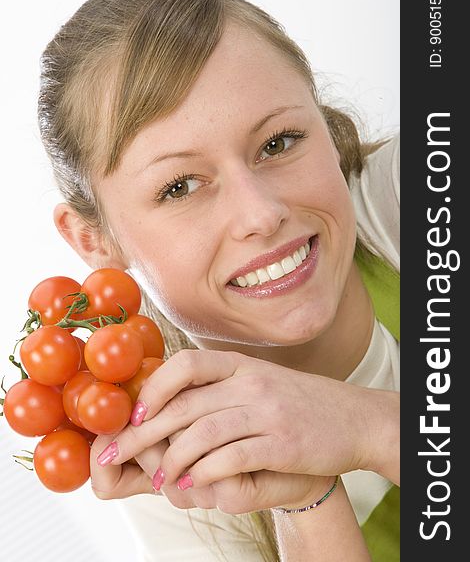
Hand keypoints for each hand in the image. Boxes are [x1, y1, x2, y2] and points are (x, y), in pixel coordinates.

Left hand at [95, 349, 395, 507]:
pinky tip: (191, 484)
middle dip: (143, 432)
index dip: (154, 388)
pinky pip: (232, 457)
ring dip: (172, 460)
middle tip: (115, 453)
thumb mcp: (260, 382)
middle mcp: (252, 382)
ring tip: (158, 479)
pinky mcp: (283, 443)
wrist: (356, 418)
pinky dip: (204, 473)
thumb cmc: (299, 403)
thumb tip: (172, 404)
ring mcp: (268, 411)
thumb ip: (221, 388)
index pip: (186, 364)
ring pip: (203, 433)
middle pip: (185, 404)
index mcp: (242, 364)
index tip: (136, 412)